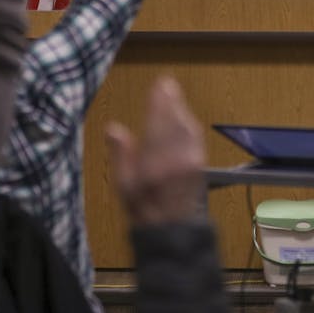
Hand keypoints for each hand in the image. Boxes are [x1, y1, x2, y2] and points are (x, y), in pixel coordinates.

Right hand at [106, 77, 205, 227]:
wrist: (171, 228)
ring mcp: (191, 162)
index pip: (158, 124)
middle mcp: (175, 161)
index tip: (160, 85)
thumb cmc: (142, 206)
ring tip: (173, 96)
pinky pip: (195, 137)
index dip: (160, 102)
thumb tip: (113, 128)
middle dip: (172, 101)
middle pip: (175, 122)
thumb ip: (120, 155)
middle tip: (167, 84)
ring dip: (181, 110)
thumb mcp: (123, 184)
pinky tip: (184, 117)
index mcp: (153, 165)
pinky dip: (189, 123)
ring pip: (188, 127)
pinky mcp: (199, 164)